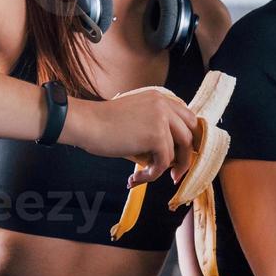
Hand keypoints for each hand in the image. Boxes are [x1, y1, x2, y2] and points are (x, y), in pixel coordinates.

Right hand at [66, 90, 198, 186]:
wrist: (86, 124)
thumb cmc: (104, 125)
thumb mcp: (136, 119)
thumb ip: (156, 129)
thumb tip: (174, 157)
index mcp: (159, 98)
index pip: (188, 118)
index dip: (189, 139)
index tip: (181, 156)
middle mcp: (164, 105)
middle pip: (189, 135)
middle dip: (185, 158)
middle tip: (175, 174)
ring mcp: (162, 119)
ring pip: (177, 153)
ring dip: (162, 170)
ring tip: (142, 177)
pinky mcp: (157, 135)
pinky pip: (164, 163)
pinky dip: (151, 175)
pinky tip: (136, 177)